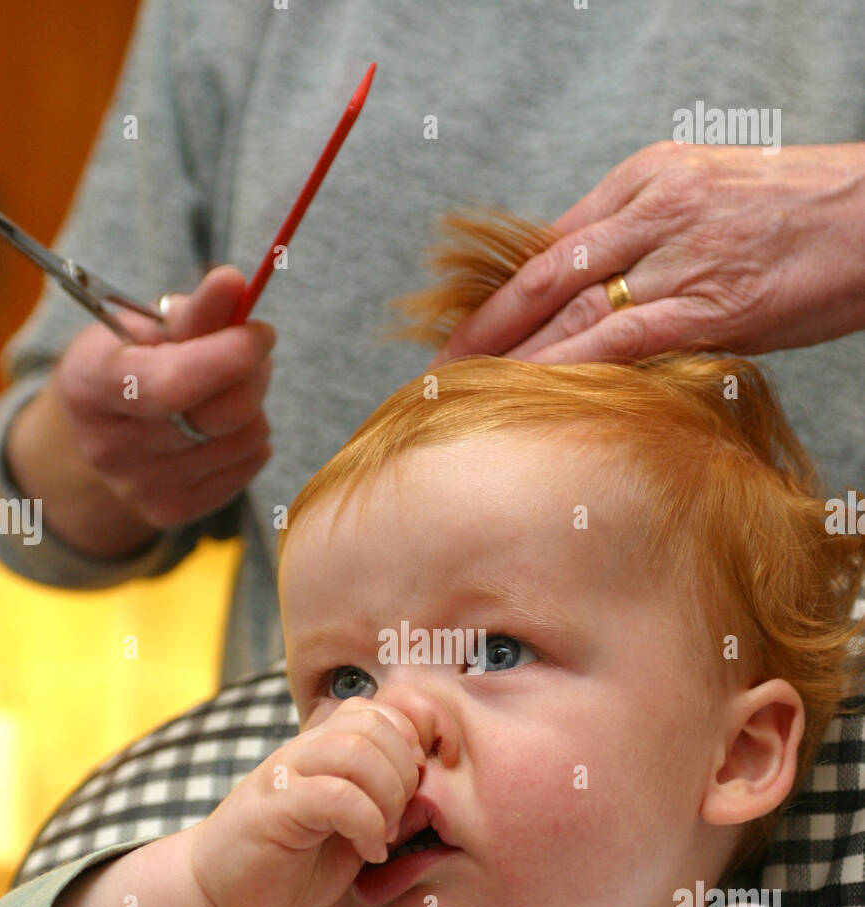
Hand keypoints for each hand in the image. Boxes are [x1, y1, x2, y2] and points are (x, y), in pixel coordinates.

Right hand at [52, 265, 276, 528]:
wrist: (108, 428)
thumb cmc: (133, 360)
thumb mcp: (150, 324)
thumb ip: (195, 309)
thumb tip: (233, 282)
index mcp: (90, 386)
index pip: (172, 383)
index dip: (228, 357)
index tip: (260, 332)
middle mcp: (108, 448)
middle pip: (219, 415)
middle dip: (252, 374)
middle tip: (252, 349)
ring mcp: (138, 488)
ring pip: (244, 439)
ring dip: (254, 404)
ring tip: (229, 386)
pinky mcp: (171, 512)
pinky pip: (249, 466)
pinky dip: (250, 438)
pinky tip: (224, 424)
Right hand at [187, 698, 425, 906]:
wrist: (221, 895)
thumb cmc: (290, 863)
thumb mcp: (349, 828)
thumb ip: (382, 800)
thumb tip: (429, 788)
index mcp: (323, 747)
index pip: (382, 710)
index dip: (412, 744)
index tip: (415, 790)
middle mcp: (304, 750)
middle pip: (375, 723)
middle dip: (403, 772)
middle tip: (398, 817)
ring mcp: (286, 774)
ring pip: (357, 750)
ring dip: (387, 796)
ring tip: (383, 835)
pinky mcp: (275, 807)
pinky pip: (336, 794)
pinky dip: (366, 824)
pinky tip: (367, 852)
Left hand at [428, 141, 864, 366]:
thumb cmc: (802, 217)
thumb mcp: (709, 204)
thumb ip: (646, 243)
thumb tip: (596, 298)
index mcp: (645, 177)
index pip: (552, 243)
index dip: (499, 292)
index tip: (465, 331)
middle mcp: (649, 208)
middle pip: (542, 273)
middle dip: (483, 326)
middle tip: (439, 369)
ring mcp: (675, 254)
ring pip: (570, 308)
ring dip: (510, 355)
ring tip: (467, 393)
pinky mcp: (707, 303)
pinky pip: (618, 341)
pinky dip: (566, 368)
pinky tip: (530, 394)